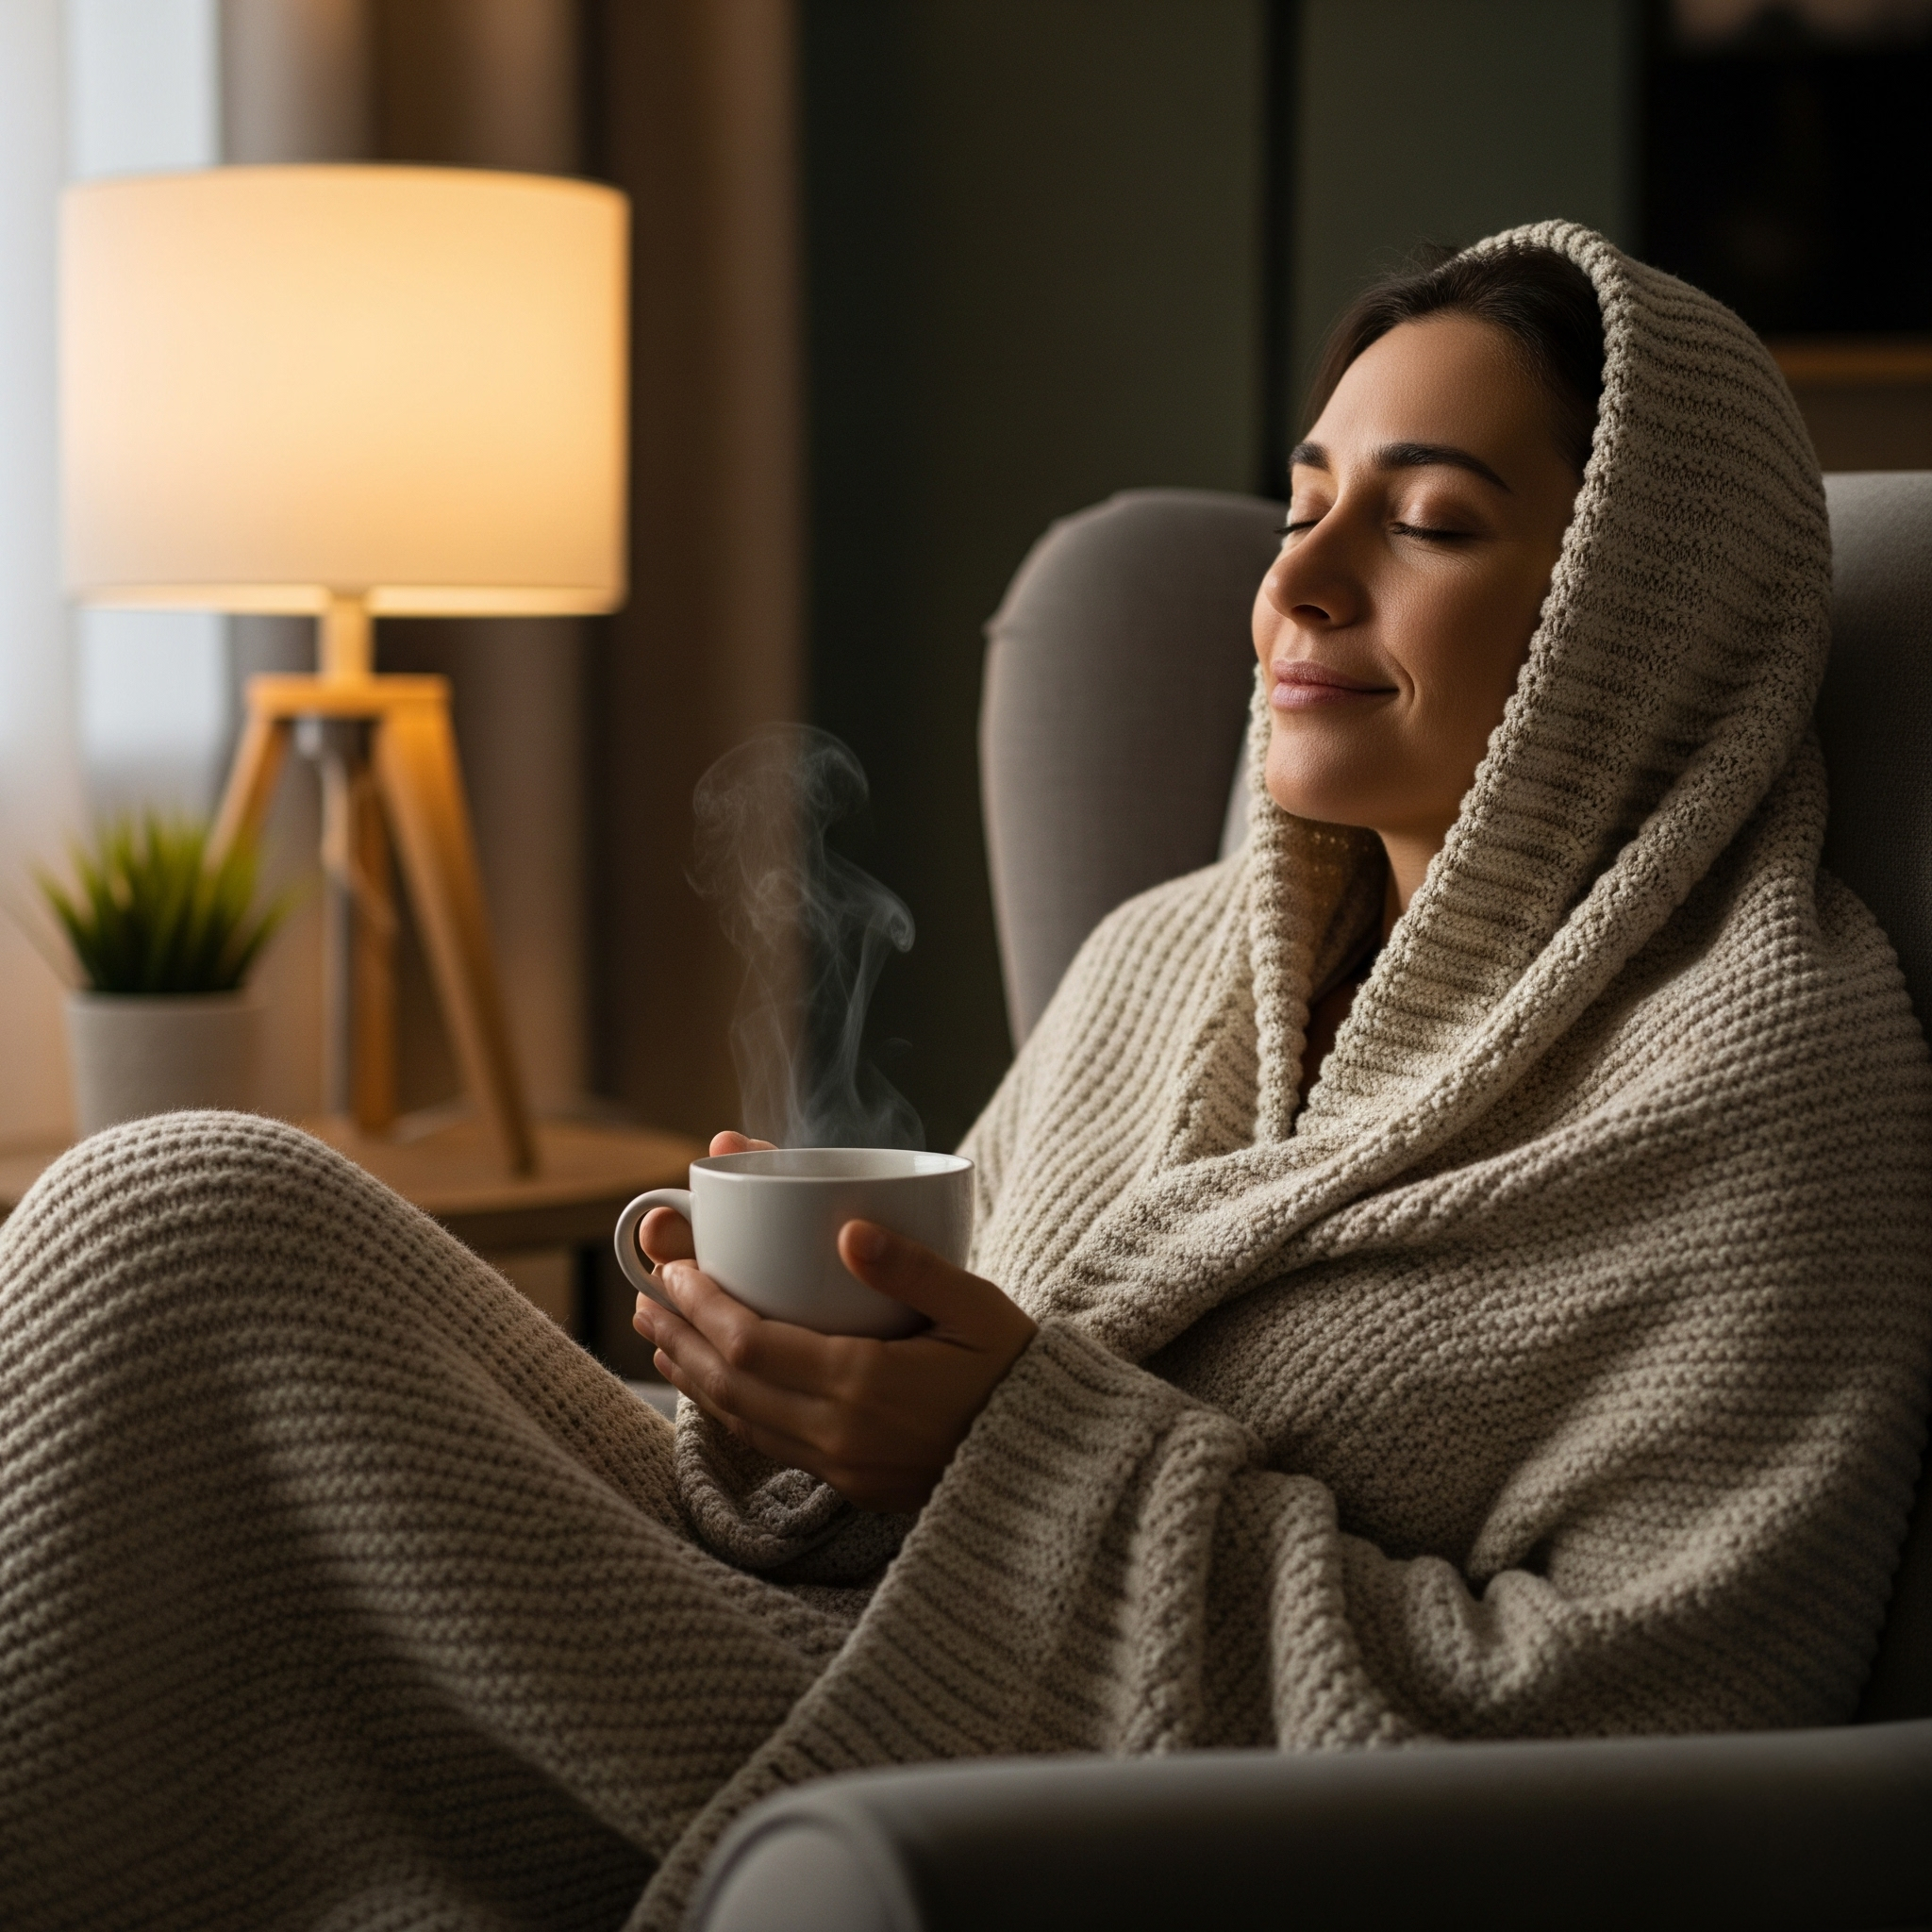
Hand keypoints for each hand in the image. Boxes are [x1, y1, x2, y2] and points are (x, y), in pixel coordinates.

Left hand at [632, 1133, 1037, 1511]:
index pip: (753, 1345)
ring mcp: (840, 1466)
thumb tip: (847, 1229)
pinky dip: (726, 1408)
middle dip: (681, 1332)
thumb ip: (913, 1268)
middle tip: (645, 1290)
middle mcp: (840, 1433)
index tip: (675, 1266)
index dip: (703, 1306)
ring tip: (658, 1331)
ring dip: (692, 1372)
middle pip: (731, 1382)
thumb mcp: (978, 1308)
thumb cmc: (1018, 1371)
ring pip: (740, 1418)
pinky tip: (711, 1382)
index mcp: (866, 1384)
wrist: (1050, 1464)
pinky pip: (766, 1442)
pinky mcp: (847, 1483)